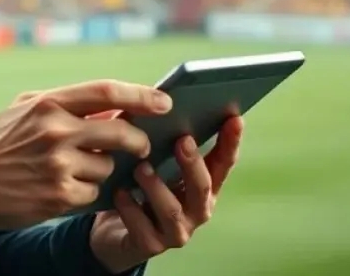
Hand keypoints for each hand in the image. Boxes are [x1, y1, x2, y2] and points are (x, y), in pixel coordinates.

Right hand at [0, 80, 172, 230]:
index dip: (141, 95)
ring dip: (104, 170)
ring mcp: (58, 165)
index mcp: (48, 103)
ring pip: (109, 167)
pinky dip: (88, 192)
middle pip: (120, 132)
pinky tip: (64, 189)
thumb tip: (112, 105)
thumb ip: (64, 103)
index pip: (106, 92)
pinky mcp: (60, 196)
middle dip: (139, 141)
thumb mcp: (23, 109)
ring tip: (77, 170)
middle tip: (143, 145)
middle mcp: (55, 131)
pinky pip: (95, 192)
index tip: (164, 100)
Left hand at [89, 116, 243, 273]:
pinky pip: (141, 227)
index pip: (223, 163)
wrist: (114, 232)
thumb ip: (161, 141)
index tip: (235, 118)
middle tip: (182, 140)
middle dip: (193, 163)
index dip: (231, 143)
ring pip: (171, 210)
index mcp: (202, 187)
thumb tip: (156, 103)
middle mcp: (196, 210)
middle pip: (202, 187)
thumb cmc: (139, 189)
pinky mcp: (150, 245)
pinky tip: (119, 192)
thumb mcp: (154, 164)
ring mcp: (176, 231)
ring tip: (141, 167)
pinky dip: (130, 208)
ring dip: (157, 186)